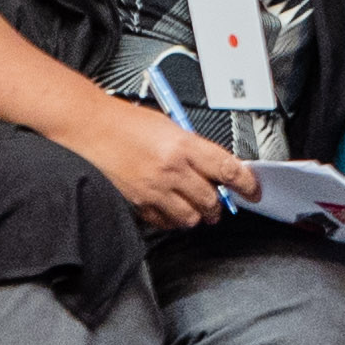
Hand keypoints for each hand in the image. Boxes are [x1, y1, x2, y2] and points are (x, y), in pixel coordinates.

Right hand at [66, 101, 251, 235]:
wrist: (91, 127)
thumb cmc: (127, 122)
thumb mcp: (171, 126)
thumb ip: (195, 149)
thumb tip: (216, 167)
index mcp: (184, 146)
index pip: (228, 170)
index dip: (247, 184)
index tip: (253, 191)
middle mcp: (172, 169)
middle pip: (211, 199)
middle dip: (220, 204)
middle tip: (220, 202)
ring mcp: (154, 189)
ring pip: (190, 217)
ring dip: (198, 215)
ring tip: (197, 208)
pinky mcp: (137, 202)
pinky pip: (164, 222)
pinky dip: (173, 220)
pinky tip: (172, 210)